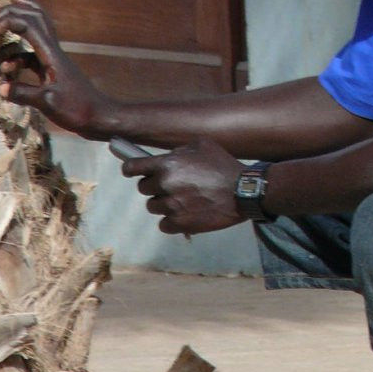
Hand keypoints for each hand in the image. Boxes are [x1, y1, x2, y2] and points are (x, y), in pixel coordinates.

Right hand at [0, 0, 109, 134]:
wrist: (99, 116)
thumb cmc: (77, 109)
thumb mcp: (48, 102)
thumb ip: (23, 93)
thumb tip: (1, 88)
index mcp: (52, 55)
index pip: (30, 25)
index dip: (9, 21)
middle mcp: (53, 52)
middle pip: (36, 19)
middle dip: (13, 13)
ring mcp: (53, 60)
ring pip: (34, 35)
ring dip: (15, 33)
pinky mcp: (52, 71)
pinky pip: (31, 56)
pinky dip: (17, 57)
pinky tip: (8, 70)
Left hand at [122, 138, 246, 235]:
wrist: (242, 192)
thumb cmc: (224, 166)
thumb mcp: (202, 146)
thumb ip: (179, 151)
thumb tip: (167, 158)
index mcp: (167, 164)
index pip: (132, 167)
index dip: (130, 169)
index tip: (132, 171)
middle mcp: (165, 184)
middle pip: (144, 188)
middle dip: (155, 186)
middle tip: (173, 186)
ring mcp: (171, 206)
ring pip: (153, 206)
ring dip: (164, 204)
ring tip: (184, 201)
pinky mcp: (179, 224)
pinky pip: (163, 225)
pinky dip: (172, 221)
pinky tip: (186, 214)